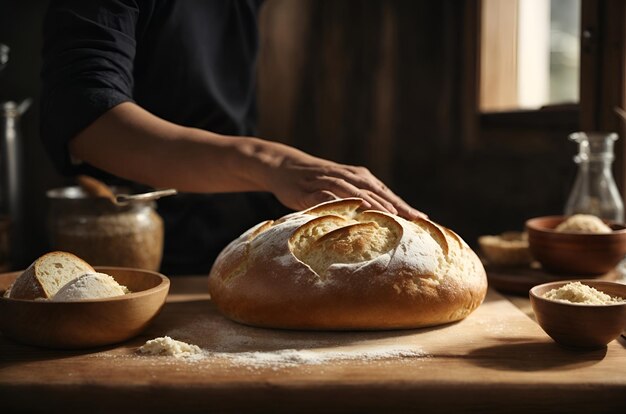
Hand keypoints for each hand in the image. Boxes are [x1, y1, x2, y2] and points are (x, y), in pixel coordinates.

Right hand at [262, 146, 426, 219]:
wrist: (285, 166)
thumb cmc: (318, 180)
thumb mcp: (343, 185)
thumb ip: (362, 198)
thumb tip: (386, 218)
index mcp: (358, 176)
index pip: (386, 192)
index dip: (404, 206)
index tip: (423, 219)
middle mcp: (347, 177)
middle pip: (375, 192)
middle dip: (396, 206)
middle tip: (414, 221)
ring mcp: (328, 182)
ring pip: (354, 192)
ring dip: (372, 203)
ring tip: (389, 216)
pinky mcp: (309, 191)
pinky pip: (326, 197)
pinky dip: (339, 203)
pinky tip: (350, 211)